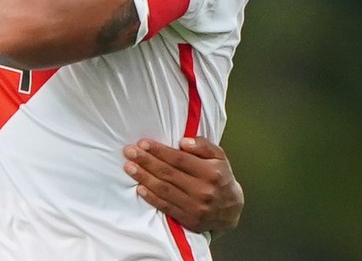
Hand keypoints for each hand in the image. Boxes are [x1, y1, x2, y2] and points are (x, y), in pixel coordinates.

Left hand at [123, 137, 243, 236]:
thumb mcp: (219, 157)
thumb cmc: (221, 178)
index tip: (142, 143)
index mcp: (211, 172)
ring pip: (164, 190)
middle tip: (129, 152)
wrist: (231, 210)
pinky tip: (140, 188)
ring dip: (144, 178)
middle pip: (168, 174)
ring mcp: (196, 207)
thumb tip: (183, 141)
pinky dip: (151, 198)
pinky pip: (166, 207)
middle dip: (146, 161)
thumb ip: (203, 146)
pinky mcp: (189, 220)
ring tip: (130, 167)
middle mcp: (203, 190)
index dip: (159, 151)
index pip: (179, 159)